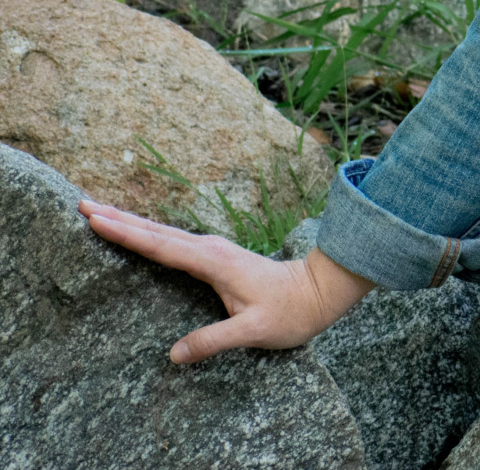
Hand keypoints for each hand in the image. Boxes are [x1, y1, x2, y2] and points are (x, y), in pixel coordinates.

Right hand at [79, 200, 374, 362]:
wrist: (319, 293)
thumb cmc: (291, 313)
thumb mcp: (255, 331)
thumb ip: (215, 340)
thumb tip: (174, 354)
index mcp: (214, 262)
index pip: (161, 246)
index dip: (127, 234)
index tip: (96, 220)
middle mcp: (211, 250)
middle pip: (156, 231)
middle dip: (119, 218)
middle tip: (82, 205)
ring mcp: (213, 250)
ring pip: (163, 233)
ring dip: (131, 222)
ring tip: (99, 213)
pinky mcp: (215, 257)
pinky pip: (173, 242)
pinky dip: (149, 235)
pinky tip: (138, 235)